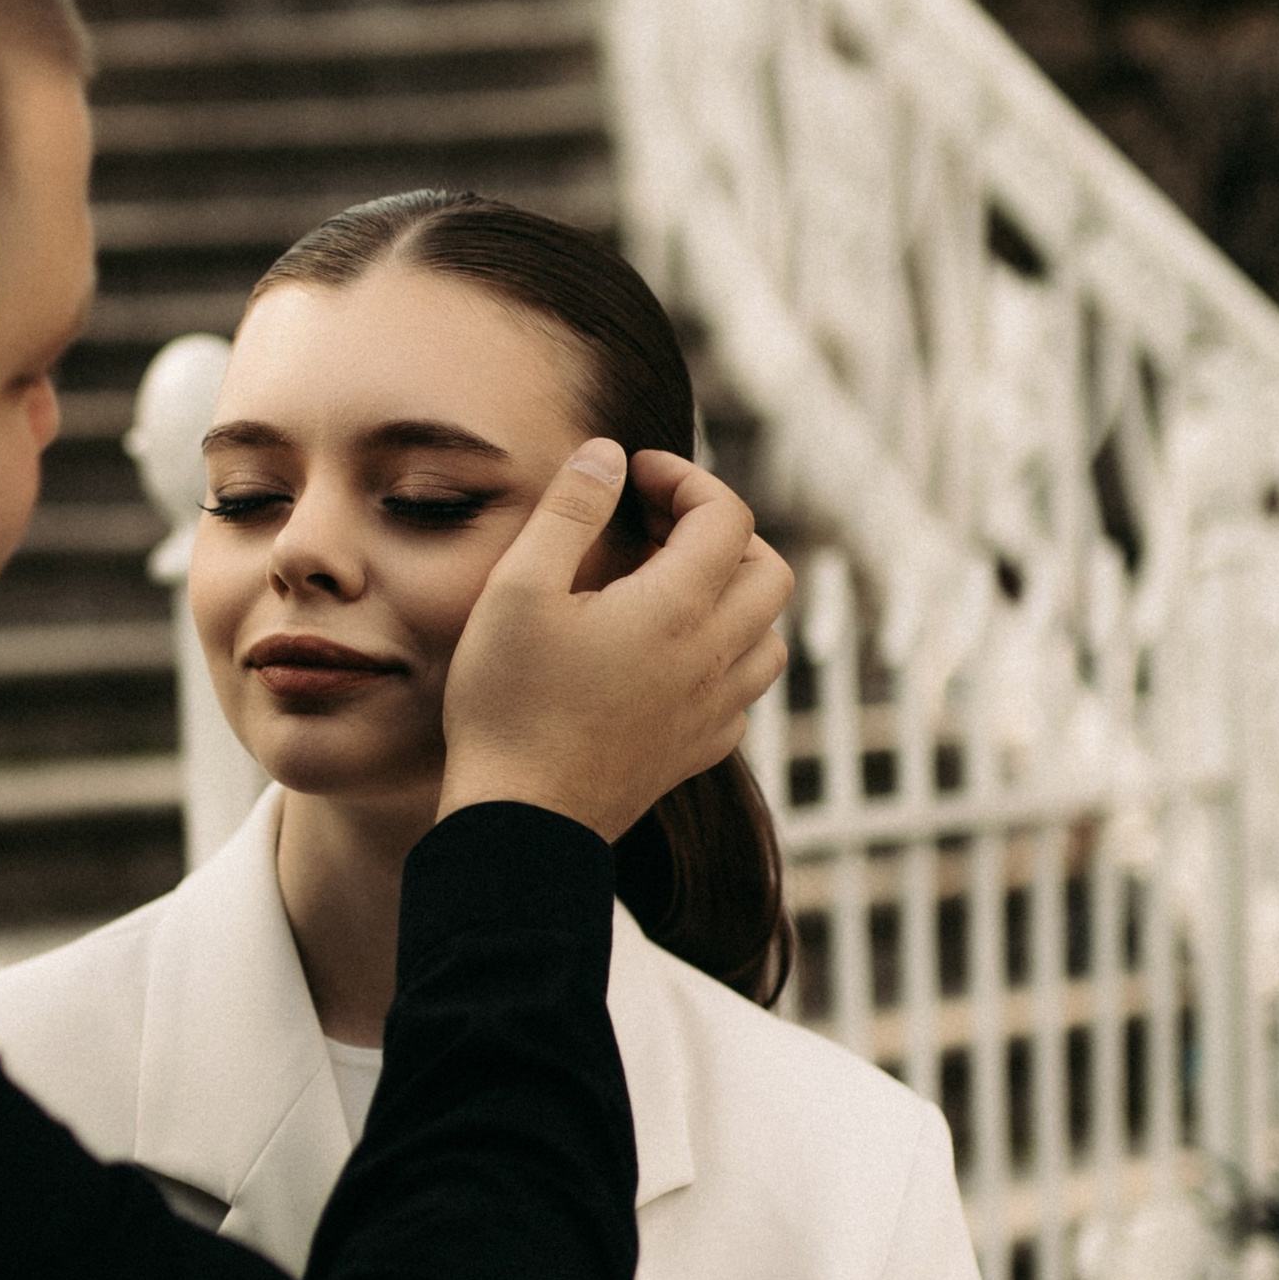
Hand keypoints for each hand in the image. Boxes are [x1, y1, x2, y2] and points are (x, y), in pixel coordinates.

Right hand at [437, 441, 792, 840]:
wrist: (523, 824)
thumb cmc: (510, 705)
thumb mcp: (518, 589)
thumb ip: (568, 511)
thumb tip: (609, 455)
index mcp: (678, 609)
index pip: (726, 515)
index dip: (685, 479)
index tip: (634, 478)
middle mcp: (714, 658)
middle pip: (769, 571)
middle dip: (721, 533)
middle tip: (653, 531)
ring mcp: (713, 712)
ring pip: (769, 636)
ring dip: (732, 597)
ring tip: (668, 590)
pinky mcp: (697, 753)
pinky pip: (743, 694)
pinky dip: (721, 660)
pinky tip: (667, 659)